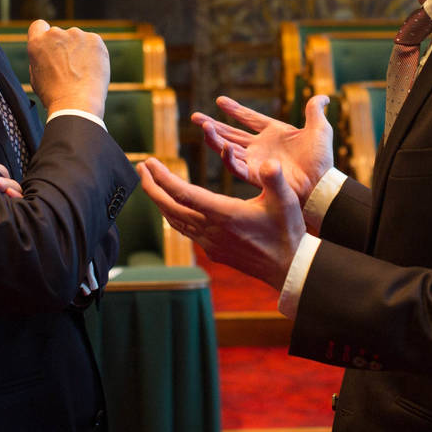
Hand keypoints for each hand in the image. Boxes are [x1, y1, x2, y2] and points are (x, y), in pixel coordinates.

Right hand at [25, 20, 108, 114]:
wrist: (76, 104)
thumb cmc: (54, 95)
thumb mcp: (36, 76)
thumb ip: (40, 58)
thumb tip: (47, 52)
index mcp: (37, 42)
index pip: (39, 26)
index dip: (44, 35)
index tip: (51, 46)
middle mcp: (55, 33)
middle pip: (60, 35)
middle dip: (64, 47)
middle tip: (69, 69)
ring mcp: (76, 34)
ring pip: (78, 40)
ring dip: (79, 50)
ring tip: (81, 73)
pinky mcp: (94, 39)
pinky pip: (93, 43)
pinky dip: (93, 54)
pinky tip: (91, 70)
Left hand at [138, 155, 303, 290]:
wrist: (289, 268)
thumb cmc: (288, 233)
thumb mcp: (286, 201)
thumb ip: (274, 179)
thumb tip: (270, 163)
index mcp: (224, 214)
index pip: (183, 194)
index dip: (163, 178)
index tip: (150, 163)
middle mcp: (212, 230)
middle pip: (170, 208)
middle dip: (152, 186)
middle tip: (142, 167)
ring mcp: (211, 243)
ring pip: (175, 221)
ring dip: (160, 201)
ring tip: (152, 184)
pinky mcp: (214, 251)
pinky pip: (185, 231)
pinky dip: (173, 216)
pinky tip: (174, 209)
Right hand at [194, 94, 333, 204]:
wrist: (321, 184)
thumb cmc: (321, 159)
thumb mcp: (319, 129)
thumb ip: (315, 111)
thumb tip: (325, 96)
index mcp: (274, 132)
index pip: (248, 118)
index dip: (234, 110)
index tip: (219, 100)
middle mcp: (261, 147)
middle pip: (231, 134)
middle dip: (213, 126)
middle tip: (195, 117)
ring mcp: (256, 161)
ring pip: (228, 148)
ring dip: (215, 139)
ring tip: (203, 127)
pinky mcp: (255, 175)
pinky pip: (237, 167)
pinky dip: (228, 158)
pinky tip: (223, 147)